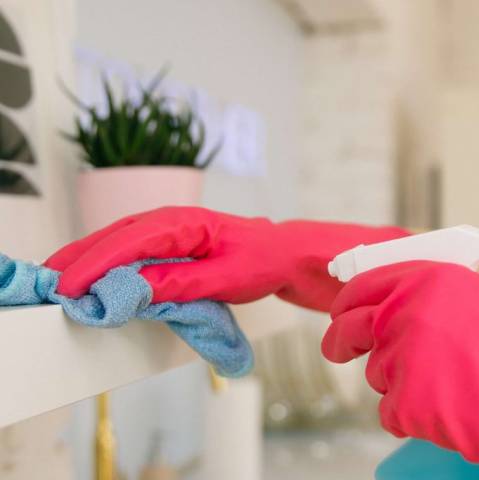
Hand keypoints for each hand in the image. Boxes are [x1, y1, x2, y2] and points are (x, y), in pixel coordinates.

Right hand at [45, 206, 407, 309]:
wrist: (284, 252)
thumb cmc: (263, 260)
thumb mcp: (226, 278)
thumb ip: (180, 284)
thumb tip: (136, 290)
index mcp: (186, 222)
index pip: (132, 242)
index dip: (97, 264)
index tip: (71, 285)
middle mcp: (173, 220)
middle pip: (115, 235)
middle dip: (80, 257)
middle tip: (47, 281)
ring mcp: (170, 229)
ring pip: (119, 239)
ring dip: (88, 256)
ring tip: (58, 276)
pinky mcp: (171, 242)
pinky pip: (132, 247)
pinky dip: (108, 259)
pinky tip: (93, 273)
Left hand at [323, 261, 478, 478]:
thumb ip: (464, 286)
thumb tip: (453, 290)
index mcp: (427, 281)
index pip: (364, 286)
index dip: (349, 301)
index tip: (341, 313)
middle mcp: (406, 314)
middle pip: (350, 328)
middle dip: (340, 341)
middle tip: (338, 350)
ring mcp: (402, 359)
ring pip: (378, 374)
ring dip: (400, 383)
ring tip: (446, 388)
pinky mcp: (405, 403)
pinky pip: (391, 413)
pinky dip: (412, 416)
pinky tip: (447, 411)